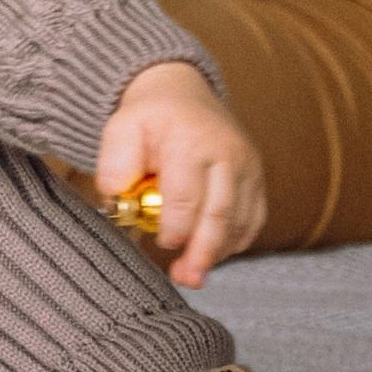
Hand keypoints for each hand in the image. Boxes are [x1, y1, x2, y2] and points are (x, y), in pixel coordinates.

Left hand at [96, 60, 265, 289]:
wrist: (183, 94)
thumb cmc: (151, 117)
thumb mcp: (122, 127)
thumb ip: (114, 160)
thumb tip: (115, 193)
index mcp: (190, 140)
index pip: (186, 196)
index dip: (175, 227)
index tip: (161, 243)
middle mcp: (227, 153)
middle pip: (219, 214)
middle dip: (202, 252)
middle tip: (185, 277)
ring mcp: (247, 166)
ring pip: (240, 221)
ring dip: (218, 253)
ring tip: (194, 274)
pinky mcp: (257, 179)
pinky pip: (253, 219)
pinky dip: (235, 241)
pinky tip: (214, 253)